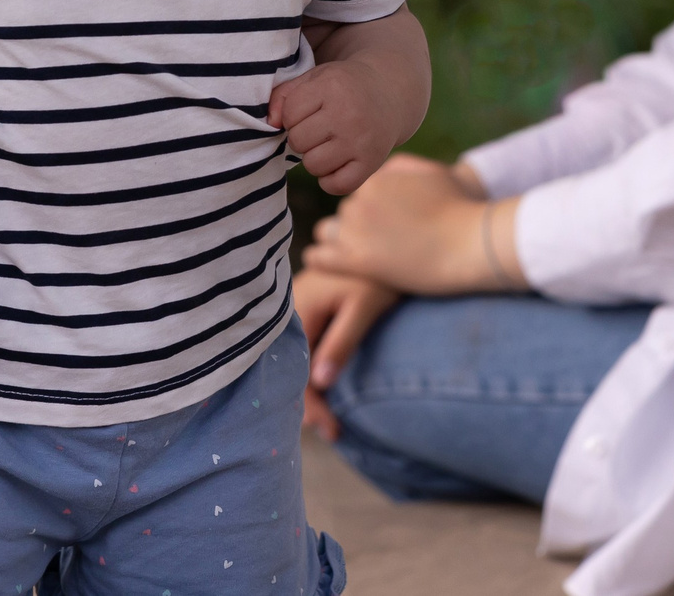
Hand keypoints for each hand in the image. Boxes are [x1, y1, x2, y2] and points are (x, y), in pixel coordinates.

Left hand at [267, 60, 406, 194]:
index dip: (293, 115)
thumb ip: (284, 96)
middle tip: (318, 129)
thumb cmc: (342, 88)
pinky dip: (330, 179)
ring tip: (327, 144)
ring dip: (314, 158)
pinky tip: (337, 162)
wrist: (389, 94)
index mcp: (332, 86)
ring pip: (313, 165)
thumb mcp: (314, 79)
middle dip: (302, 137)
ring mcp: (361, 141)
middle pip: (298, 141)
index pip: (289, 114)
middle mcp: (348, 114)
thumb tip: (271, 123)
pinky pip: (336, 185)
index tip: (308, 111)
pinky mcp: (371, 163)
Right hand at [292, 267, 400, 439]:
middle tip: (332, 431)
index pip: (294, 371)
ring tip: (327, 416)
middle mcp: (286, 310)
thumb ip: (341, 342)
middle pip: (287, 367)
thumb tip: (320, 384)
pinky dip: (308, 368)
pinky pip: (298, 346)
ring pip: (291, 358)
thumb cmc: (378, 274)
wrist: (387, 242)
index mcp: (296, 311)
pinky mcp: (302, 307)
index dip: (310, 406)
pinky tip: (322, 383)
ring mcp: (292, 308)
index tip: (333, 431)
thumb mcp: (363, 308)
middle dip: (306, 402)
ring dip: (307, 387)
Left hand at [301, 153, 522, 296]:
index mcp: (375, 179)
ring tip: (358, 254)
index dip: (372, 208)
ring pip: (329, 232)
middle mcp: (360, 201)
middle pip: (345, 212)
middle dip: (358, 225)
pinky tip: (323, 262)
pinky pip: (320, 257)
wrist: (472, 242)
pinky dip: (319, 259)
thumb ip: (400, 167)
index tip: (386, 223)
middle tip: (382, 241)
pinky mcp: (357, 261)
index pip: (359, 192)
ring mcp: (356, 231)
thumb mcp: (431, 172)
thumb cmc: (459, 207)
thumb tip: (381, 172)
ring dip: (340, 241)